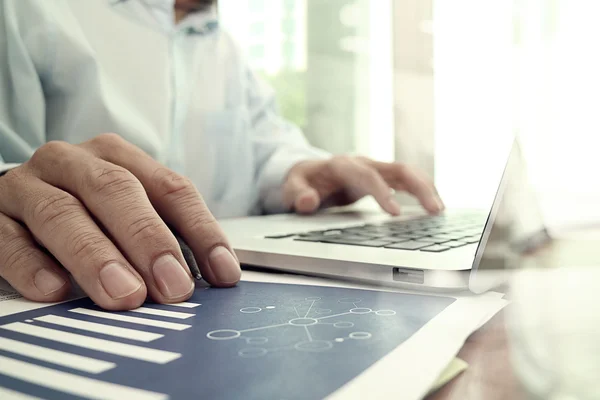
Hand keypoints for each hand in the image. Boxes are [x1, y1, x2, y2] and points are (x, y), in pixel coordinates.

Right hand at [0, 134, 240, 309]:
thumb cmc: (86, 210)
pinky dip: (32, 266)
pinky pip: (7, 240)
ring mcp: (28, 186)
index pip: (170, 189)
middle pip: (116, 192)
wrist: (17, 199)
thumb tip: (213, 277)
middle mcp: (73, 163)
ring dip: (97, 256)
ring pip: (61, 214)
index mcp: (118, 158)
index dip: (201, 231)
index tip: (223, 274)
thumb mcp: (130, 211)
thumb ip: (166, 235)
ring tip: (125, 294)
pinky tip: (56, 291)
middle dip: (149, 241)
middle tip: (173, 286)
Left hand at [283, 156, 443, 214]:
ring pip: (408, 172)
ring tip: (440, 210)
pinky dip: (422, 190)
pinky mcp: (382, 176)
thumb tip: (307, 201)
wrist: (307, 172)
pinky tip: (434, 206)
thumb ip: (297, 194)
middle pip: (397, 168)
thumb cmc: (301, 182)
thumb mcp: (291, 188)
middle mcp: (363, 162)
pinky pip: (407, 180)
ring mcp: (375, 168)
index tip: (396, 212)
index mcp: (342, 165)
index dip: (382, 192)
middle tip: (434, 210)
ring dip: (426, 188)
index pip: (366, 175)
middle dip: (418, 187)